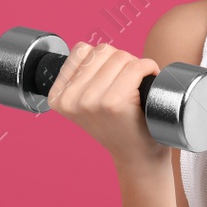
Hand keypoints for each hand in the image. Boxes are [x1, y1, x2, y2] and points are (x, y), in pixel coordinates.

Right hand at [45, 42, 169, 168]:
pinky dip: (148, 68)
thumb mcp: (85, 103)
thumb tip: (89, 49)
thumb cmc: (117, 126)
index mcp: (58, 97)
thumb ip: (80, 77)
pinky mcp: (114, 102)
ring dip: (135, 65)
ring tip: (136, 86)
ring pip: (120, 56)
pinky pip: (137, 66)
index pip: (81, 50)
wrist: (137, 157)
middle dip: (120, 61)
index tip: (110, 81)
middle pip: (102, 51)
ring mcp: (91, 101)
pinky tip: (148, 83)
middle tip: (127, 85)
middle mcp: (71, 99)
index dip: (102, 60)